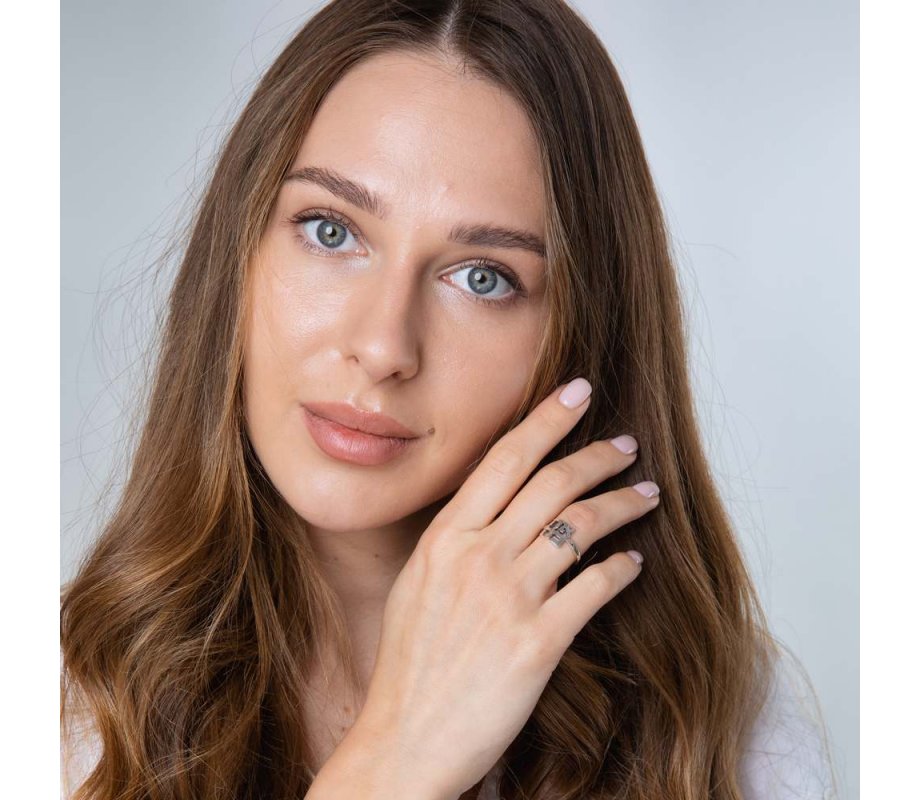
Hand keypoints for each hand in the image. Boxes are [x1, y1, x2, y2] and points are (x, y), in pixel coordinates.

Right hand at [355, 378, 658, 798]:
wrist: (405, 740)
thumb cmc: (410, 665)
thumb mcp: (418, 586)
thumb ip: (455, 543)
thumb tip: (499, 511)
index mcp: (443, 538)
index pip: (503, 459)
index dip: (546, 419)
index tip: (578, 392)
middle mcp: (476, 557)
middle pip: (552, 483)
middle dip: (597, 455)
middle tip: (626, 444)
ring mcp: (507, 598)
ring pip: (582, 526)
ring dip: (623, 503)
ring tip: (647, 493)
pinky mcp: (538, 642)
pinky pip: (595, 587)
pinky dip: (623, 567)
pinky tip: (635, 562)